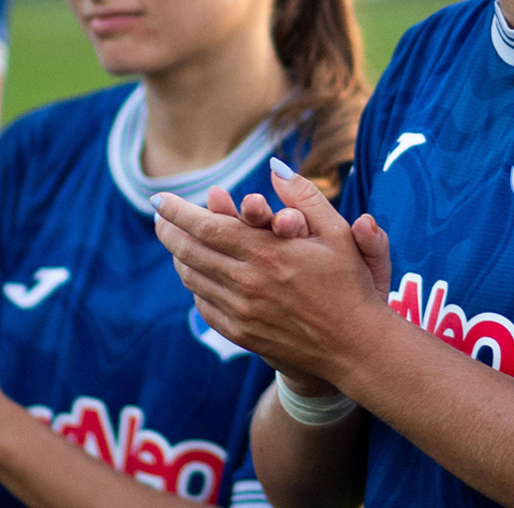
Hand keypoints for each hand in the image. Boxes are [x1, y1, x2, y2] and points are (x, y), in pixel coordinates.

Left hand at [153, 160, 392, 391]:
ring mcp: (242, 312)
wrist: (356, 347)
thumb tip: (275, 166)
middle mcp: (248, 282)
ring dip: (179, 257)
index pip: (206, 226)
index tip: (159, 198)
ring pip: (194, 279)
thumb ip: (305, 196)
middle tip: (158, 217)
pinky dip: (195, 286)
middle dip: (169, 231)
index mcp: (267, 252)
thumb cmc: (350, 285)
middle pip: (190, 252)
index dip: (177, 211)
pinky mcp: (242, 334)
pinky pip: (204, 306)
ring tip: (174, 242)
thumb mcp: (337, 234)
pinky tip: (196, 275)